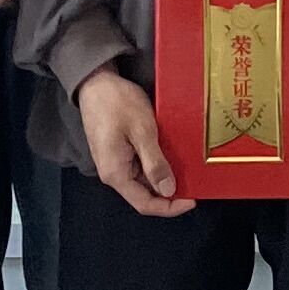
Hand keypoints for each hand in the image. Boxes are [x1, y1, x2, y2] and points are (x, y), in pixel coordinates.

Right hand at [78, 64, 190, 217]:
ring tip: (185, 169)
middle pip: (144, 194)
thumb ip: (155, 164)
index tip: (192, 200)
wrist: (95, 82)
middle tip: (193, 182)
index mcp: (116, 173)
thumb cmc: (117, 103)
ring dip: (163, 177)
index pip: (145, 204)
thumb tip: (168, 191)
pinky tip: (169, 156)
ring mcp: (113, 163)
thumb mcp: (142, 131)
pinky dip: (155, 165)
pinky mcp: (116, 152)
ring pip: (142, 180)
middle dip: (169, 192)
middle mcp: (113, 173)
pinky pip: (138, 167)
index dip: (170, 207)